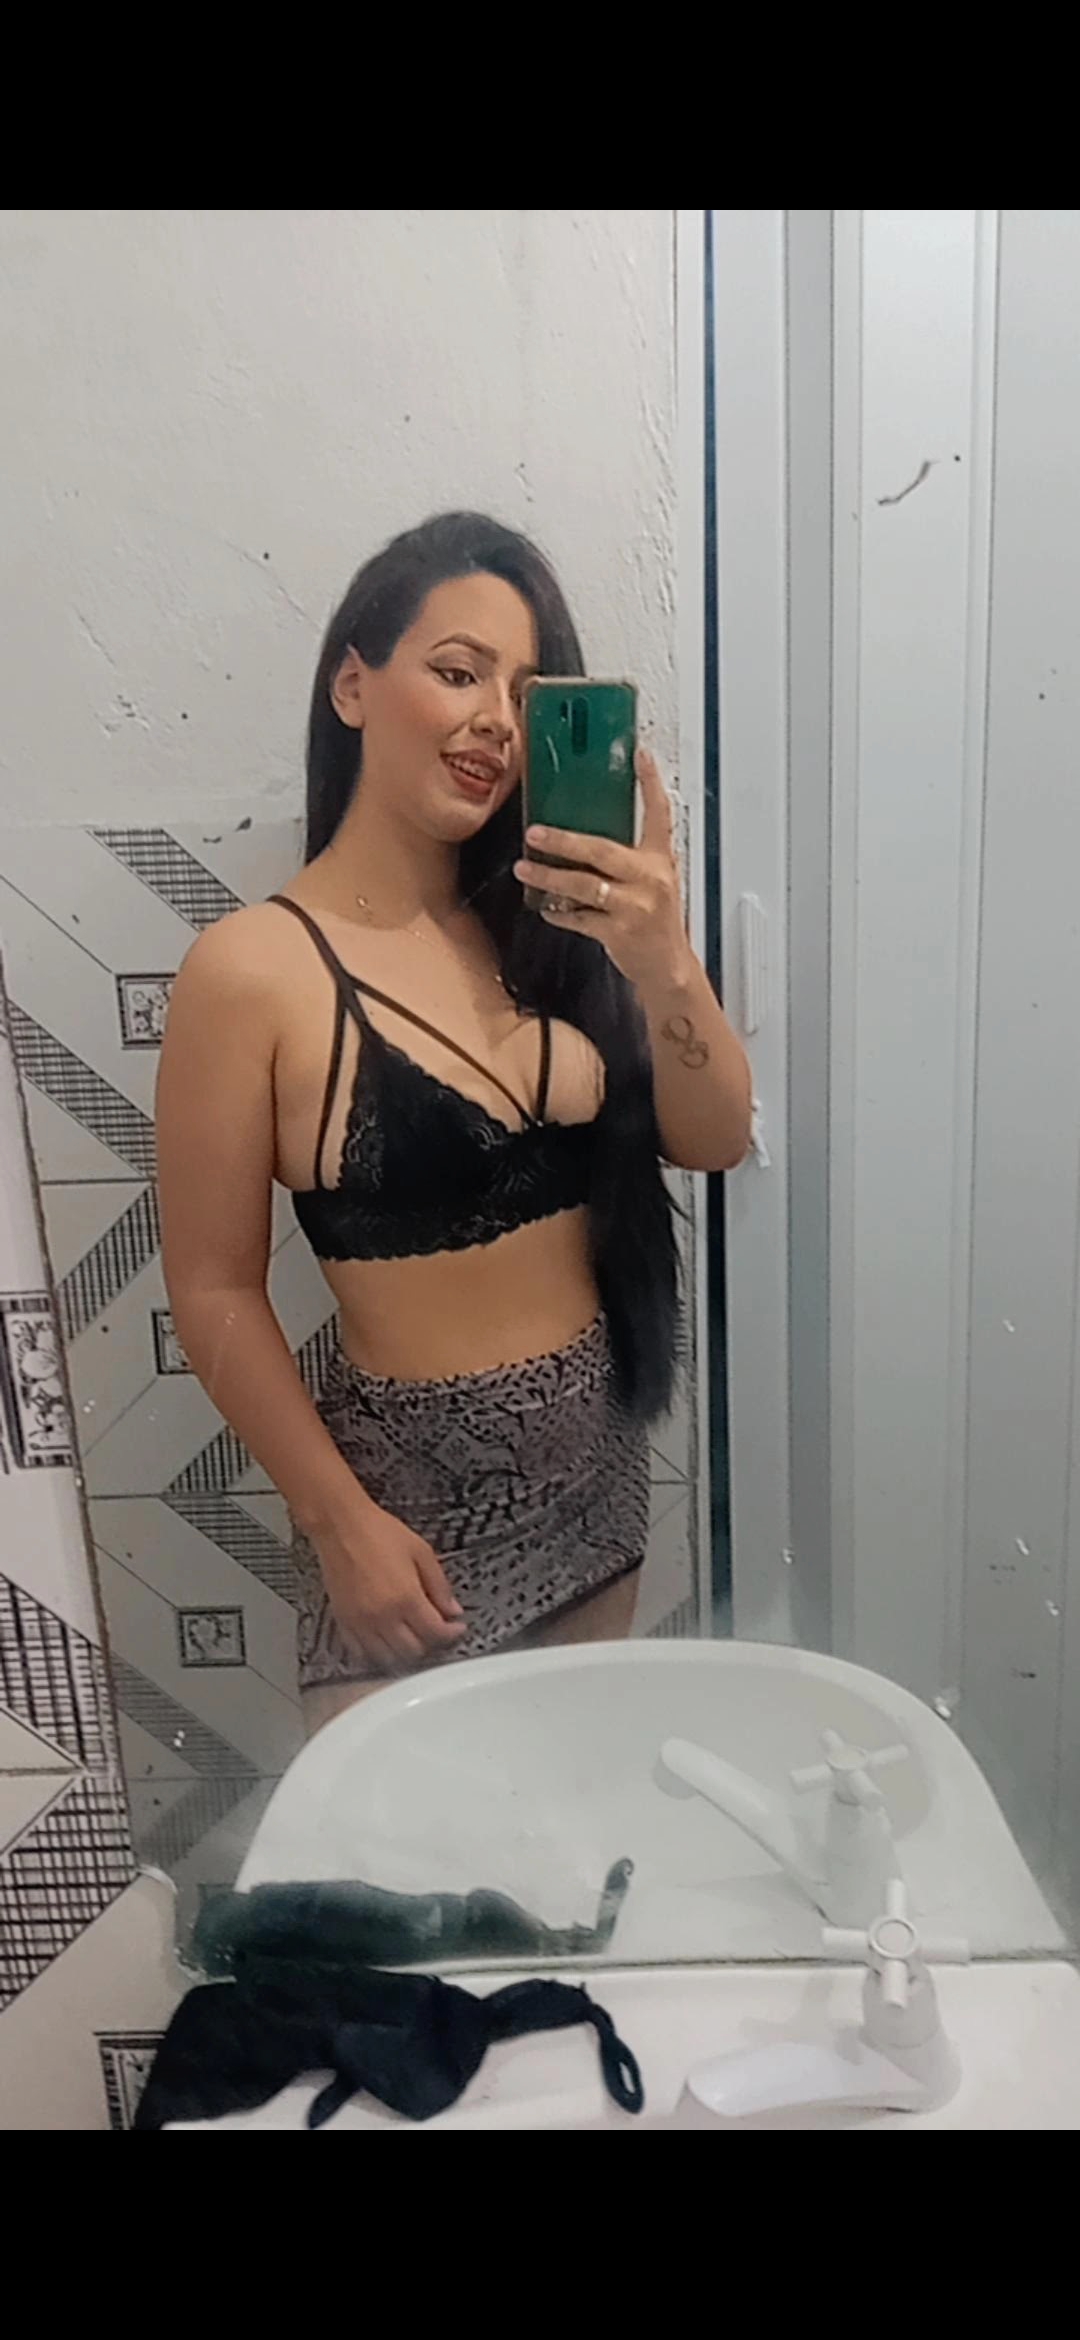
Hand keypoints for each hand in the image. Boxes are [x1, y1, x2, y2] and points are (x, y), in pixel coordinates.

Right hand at [314, 1494, 466, 1675]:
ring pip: (387, 1658)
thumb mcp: (421, 1552)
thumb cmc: (378, 1532)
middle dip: (430, 1643)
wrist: (341, 1525)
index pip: (435, 1633)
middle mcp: (383, 1616)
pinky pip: (360, 1651)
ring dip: (404, 1652)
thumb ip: (439, 1585)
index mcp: (406, 1598)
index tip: (457, 1628)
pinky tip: (385, 1639)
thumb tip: (452, 1609)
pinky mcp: (343, 1621)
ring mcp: (361, 1622)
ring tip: (412, 1636)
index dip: (452, 1634)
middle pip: (413, 1651)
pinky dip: (375, 1652)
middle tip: (435, 1630)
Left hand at [514, 747, 687, 991]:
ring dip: (549, 876)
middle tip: (536, 832)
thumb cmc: (657, 923)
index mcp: (659, 861)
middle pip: (603, 850)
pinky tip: (546, 907)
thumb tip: (583, 841)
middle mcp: (650, 879)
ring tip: (525, 868)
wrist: (668, 967)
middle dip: (564, 841)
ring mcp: (635, 906)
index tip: (640, 756)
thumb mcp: (654, 883)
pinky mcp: (619, 932)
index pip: (659, 815)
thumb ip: (628, 861)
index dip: (651, 784)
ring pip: (584, 885)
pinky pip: (579, 918)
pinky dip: (559, 913)